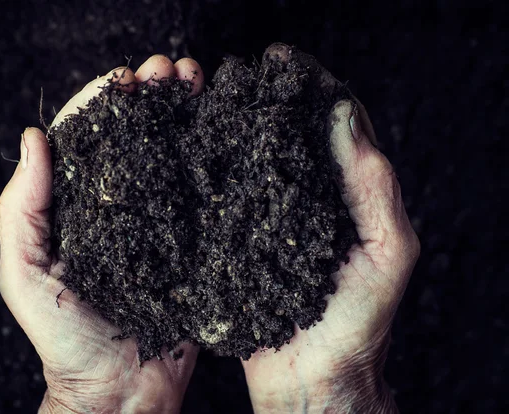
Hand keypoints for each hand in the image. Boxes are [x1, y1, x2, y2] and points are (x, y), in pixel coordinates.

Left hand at [0, 55, 203, 413]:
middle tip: (172, 70)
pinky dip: (212, 160)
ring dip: (184, 117)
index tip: (128, 76)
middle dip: (153, 99)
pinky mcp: (191, 243)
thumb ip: (23, 210)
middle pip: (136, 140)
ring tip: (200, 84)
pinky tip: (224, 133)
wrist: (121, 389)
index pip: (89, 139)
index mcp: (76, 208)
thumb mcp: (26, 274)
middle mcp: (119, 208)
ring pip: (172, 157)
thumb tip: (33, 139)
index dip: (107, 102)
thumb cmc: (65, 337)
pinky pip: (201, 195)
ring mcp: (159, 222)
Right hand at [242, 49, 419, 412]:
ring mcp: (273, 216)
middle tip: (248, 71)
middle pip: (294, 134)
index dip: (315, 88)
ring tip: (218, 96)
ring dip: (241, 124)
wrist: (311, 376)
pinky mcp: (242, 239)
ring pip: (258, 158)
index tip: (286, 63)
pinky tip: (199, 145)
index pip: (338, 124)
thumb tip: (342, 116)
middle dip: (273, 98)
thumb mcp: (386, 250)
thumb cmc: (357, 321)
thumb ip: (372, 185)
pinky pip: (230, 194)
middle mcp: (311, 198)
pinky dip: (218, 166)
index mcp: (351, 194)